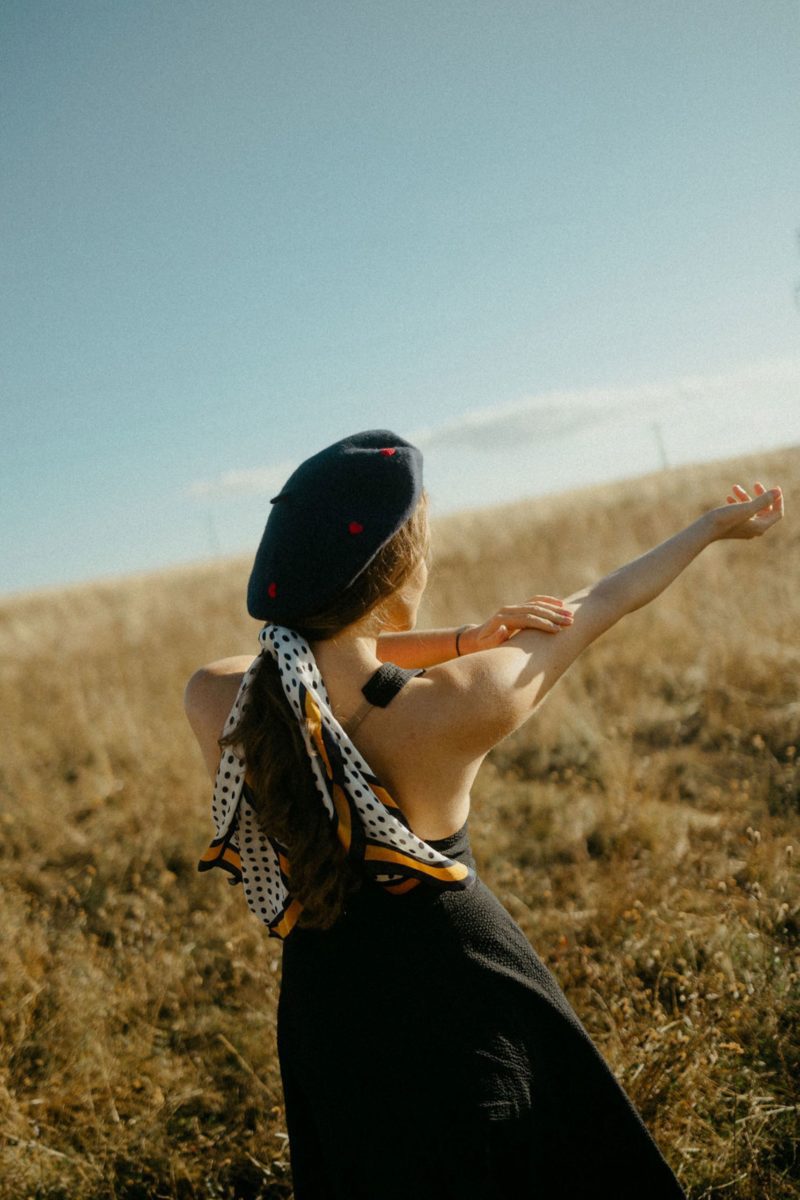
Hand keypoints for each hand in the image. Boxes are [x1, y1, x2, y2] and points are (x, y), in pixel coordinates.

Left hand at [459, 595, 573, 654]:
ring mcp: (513, 608)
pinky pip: (535, 602)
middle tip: (570, 622)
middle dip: (553, 615)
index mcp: (502, 619)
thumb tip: (504, 629)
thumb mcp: (485, 647)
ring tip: (570, 615)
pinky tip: (561, 605)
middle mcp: (508, 610)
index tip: (557, 630)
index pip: (527, 618)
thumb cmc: (482, 648)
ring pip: (536, 604)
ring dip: (554, 608)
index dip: (543, 624)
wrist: (475, 639)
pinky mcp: (518, 609)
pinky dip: (548, 601)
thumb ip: (494, 639)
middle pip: (534, 609)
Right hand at [710, 482, 783, 540]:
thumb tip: (778, 491)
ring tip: (735, 487)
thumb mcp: (746, 508)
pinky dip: (738, 503)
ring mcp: (744, 529)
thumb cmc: (726, 519)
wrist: (705, 530)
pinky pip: (741, 513)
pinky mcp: (734, 527)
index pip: (777, 513)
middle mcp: (754, 530)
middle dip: (761, 496)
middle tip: (756, 484)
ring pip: (751, 510)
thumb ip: (764, 500)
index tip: (774, 488)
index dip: (778, 500)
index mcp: (760, 527)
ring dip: (745, 497)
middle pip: (765, 511)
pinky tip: (729, 497)